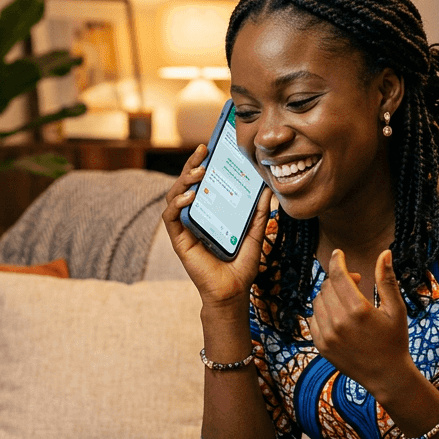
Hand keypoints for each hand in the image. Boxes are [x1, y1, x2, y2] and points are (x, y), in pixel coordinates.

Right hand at [161, 145, 271, 309]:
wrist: (234, 292)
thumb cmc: (241, 266)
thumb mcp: (254, 233)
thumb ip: (258, 212)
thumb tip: (267, 189)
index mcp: (209, 212)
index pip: (203, 182)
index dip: (204, 163)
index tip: (211, 146)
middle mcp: (194, 217)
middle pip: (186, 184)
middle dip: (192, 164)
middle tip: (203, 149)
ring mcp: (184, 227)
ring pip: (175, 196)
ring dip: (184, 180)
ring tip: (199, 171)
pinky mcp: (179, 240)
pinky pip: (171, 217)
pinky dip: (178, 203)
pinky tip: (190, 195)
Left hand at [307, 249, 417, 396]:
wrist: (386, 376)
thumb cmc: (395, 341)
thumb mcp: (396, 310)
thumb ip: (387, 280)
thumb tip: (385, 253)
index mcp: (358, 310)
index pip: (338, 275)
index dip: (337, 260)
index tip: (339, 253)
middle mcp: (339, 322)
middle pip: (327, 286)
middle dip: (339, 279)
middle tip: (356, 283)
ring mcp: (327, 335)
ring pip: (318, 301)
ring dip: (330, 295)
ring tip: (347, 301)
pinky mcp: (321, 346)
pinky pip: (313, 319)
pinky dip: (323, 312)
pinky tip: (338, 316)